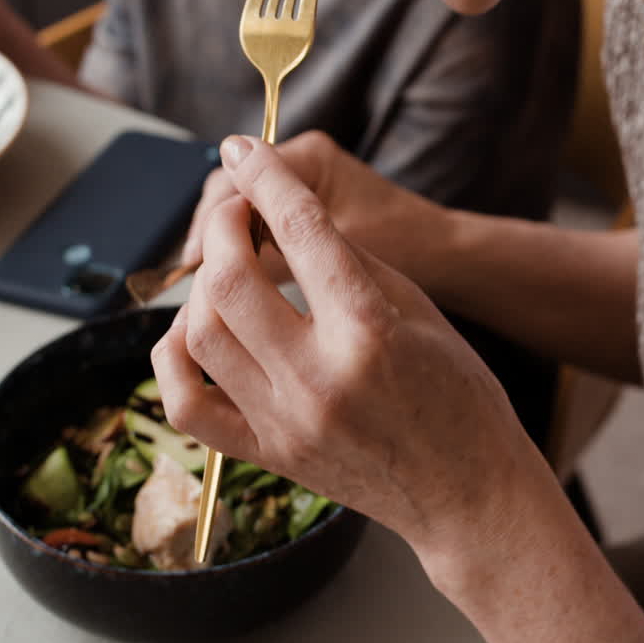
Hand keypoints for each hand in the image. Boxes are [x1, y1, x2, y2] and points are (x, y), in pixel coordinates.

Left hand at [153, 136, 547, 548]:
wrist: (469, 494)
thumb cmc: (460, 396)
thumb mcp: (421, 311)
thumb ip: (349, 263)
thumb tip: (283, 220)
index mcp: (371, 330)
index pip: (301, 230)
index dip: (266, 176)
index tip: (244, 148)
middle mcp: (320, 376)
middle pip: (232, 277)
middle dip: (224, 224)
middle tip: (237, 211)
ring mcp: (286, 422)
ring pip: (199, 333)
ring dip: (201, 285)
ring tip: (225, 270)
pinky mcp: (268, 455)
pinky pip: (187, 405)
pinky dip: (173, 359)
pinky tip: (194, 332)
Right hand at [182, 132, 448, 289]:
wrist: (453, 256)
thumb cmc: (410, 252)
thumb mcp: (338, 259)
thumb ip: (277, 257)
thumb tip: (215, 274)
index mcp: (310, 157)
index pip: (232, 181)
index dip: (208, 227)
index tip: (195, 266)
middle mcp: (305, 158)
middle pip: (229, 193)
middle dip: (211, 235)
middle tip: (194, 280)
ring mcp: (308, 180)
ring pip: (243, 212)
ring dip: (226, 247)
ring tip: (210, 290)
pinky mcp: (313, 205)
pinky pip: (265, 226)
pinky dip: (248, 253)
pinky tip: (240, 289)